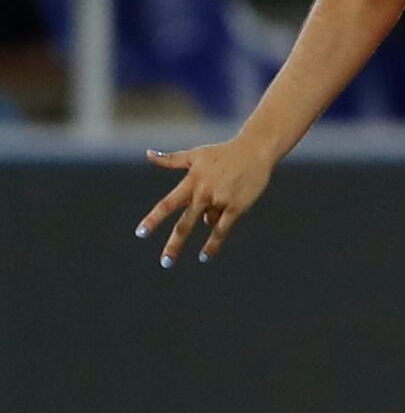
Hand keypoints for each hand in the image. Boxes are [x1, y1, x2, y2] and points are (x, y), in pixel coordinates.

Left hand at [138, 131, 278, 263]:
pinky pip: (222, 229)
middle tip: (165, 262)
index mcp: (192, 182)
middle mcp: (204, 193)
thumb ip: (171, 160)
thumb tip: (148, 154)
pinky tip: (204, 257)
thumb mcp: (196, 155)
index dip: (154, 219)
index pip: (168, 204)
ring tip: (223, 194)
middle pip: (185, 224)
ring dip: (211, 214)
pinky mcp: (237, 207)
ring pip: (208, 221)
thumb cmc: (223, 153)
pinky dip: (213, 243)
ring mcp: (221, 200)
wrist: (256, 150)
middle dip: (175, 244)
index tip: (140, 233)